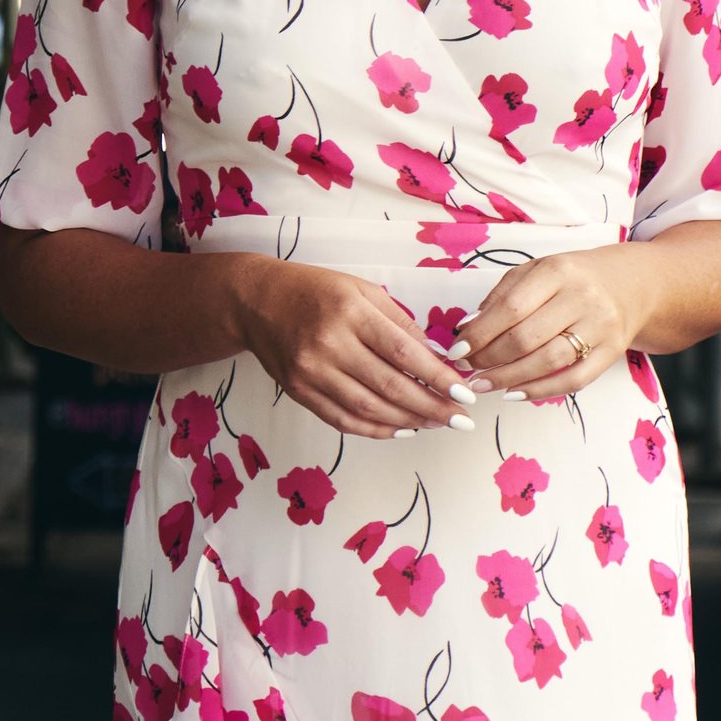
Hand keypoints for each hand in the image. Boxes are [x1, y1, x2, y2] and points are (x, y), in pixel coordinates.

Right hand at [218, 257, 479, 437]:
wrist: (256, 301)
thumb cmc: (316, 291)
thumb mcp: (363, 291)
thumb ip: (400, 324)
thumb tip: (439, 360)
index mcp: (350, 312)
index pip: (403, 352)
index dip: (437, 377)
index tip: (464, 393)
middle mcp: (329, 344)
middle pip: (389, 386)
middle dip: (431, 406)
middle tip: (459, 418)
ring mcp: (310, 372)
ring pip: (368, 409)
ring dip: (408, 421)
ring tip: (436, 423)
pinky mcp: (299, 392)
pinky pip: (343, 420)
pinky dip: (376, 429)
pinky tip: (402, 429)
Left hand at [457, 251, 645, 401]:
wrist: (633, 282)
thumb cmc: (574, 278)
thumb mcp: (538, 271)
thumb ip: (502, 296)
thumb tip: (468, 329)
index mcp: (558, 271)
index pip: (511, 308)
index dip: (480, 333)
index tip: (457, 350)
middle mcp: (582, 297)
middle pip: (527, 338)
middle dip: (489, 359)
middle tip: (468, 370)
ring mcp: (601, 326)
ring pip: (548, 362)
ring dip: (509, 378)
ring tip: (483, 385)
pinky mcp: (612, 351)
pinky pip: (574, 380)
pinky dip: (540, 391)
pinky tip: (514, 393)